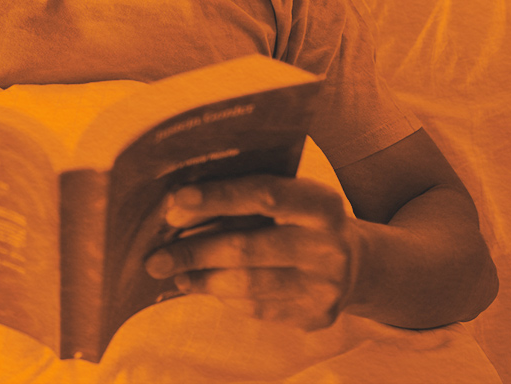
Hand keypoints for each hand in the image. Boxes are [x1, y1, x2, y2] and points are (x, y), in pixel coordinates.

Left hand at [144, 175, 359, 331]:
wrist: (355, 263)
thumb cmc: (300, 220)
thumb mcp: (288, 198)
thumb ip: (244, 198)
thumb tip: (177, 209)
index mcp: (320, 203)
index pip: (263, 194)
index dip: (217, 197)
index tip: (175, 202)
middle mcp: (329, 244)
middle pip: (248, 247)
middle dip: (194, 250)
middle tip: (155, 257)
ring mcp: (325, 284)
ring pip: (248, 283)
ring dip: (202, 279)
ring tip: (173, 272)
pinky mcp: (315, 315)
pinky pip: (258, 308)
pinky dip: (223, 296)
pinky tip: (199, 285)